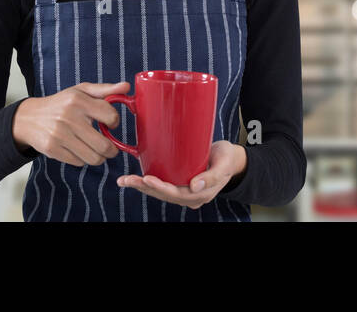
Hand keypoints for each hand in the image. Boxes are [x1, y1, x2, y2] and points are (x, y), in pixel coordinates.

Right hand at [12, 82, 128, 165]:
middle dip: (112, 149)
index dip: (114, 122)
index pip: (111, 116)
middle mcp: (69, 118)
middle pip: (104, 145)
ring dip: (99, 157)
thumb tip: (127, 87)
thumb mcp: (81, 92)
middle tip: (110, 148)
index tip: (110, 124)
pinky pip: (78, 162)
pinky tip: (79, 150)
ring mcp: (59, 135)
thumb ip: (105, 90)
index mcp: (78, 101)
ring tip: (96, 151)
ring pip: (93, 158)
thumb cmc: (61, 104)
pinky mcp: (52, 149)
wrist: (28, 118)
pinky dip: (83, 159)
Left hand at [116, 141, 246, 208]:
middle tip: (126, 180)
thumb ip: (212, 176)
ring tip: (124, 181)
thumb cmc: (228, 159)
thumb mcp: (224, 164)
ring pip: (160, 192)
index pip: (177, 193)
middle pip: (164, 195)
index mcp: (201, 194)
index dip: (160, 188)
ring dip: (141, 187)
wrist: (231, 159)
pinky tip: (135, 179)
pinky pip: (162, 187)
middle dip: (144, 188)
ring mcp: (185, 192)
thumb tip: (194, 185)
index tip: (147, 179)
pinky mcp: (180, 184)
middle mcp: (190, 196)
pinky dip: (148, 184)